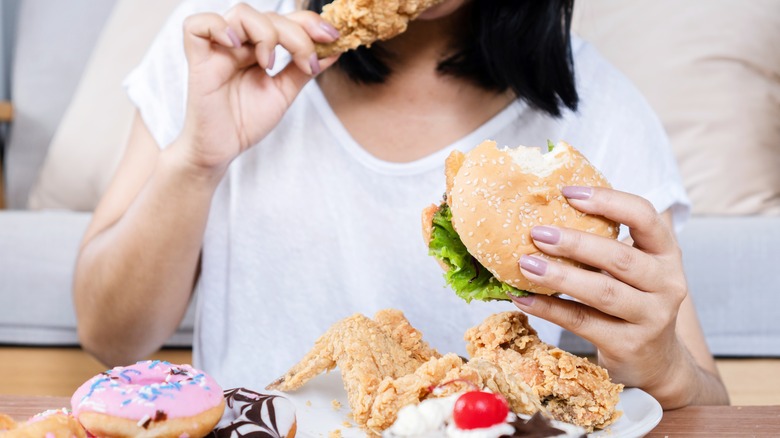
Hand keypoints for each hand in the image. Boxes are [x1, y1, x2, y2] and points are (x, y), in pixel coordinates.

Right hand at [175, 4, 339, 172]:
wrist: (222, 150)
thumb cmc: (246, 121)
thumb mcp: (283, 92)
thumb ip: (303, 69)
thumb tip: (333, 50)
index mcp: (258, 48)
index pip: (285, 20)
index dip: (309, 22)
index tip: (332, 37)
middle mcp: (239, 43)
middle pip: (269, 15)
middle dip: (296, 34)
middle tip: (307, 60)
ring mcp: (218, 49)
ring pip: (241, 13)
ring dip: (265, 32)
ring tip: (269, 63)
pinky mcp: (198, 60)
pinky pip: (197, 26)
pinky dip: (219, 27)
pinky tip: (237, 46)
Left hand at [510, 186, 692, 404]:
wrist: (656, 362)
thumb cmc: (633, 302)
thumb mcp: (633, 270)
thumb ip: (604, 244)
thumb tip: (544, 215)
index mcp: (666, 254)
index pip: (645, 216)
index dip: (608, 201)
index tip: (568, 193)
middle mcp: (667, 284)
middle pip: (620, 257)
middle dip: (575, 243)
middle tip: (537, 233)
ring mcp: (651, 318)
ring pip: (603, 292)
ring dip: (560, 276)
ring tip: (526, 264)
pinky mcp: (629, 345)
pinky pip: (583, 323)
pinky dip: (550, 309)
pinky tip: (523, 299)